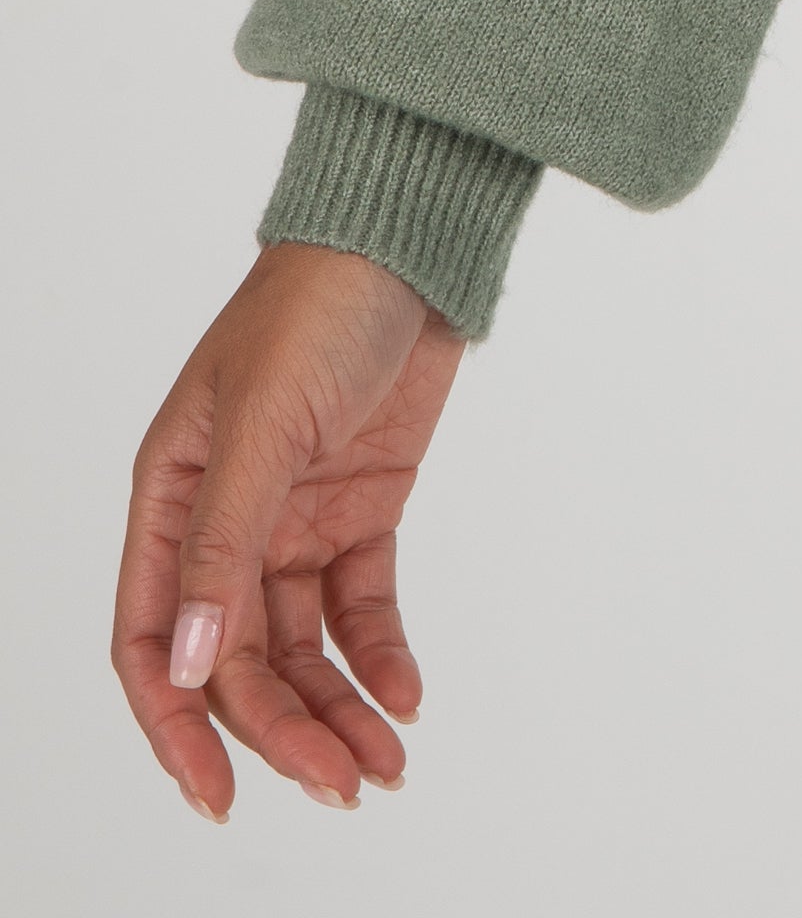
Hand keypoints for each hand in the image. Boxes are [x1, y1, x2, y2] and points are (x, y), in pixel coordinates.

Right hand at [114, 243, 463, 821]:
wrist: (410, 240)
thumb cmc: (315, 305)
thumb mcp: (260, 424)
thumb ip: (224, 544)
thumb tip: (191, 666)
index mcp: (171, 500)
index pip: (155, 644)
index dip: (179, 728)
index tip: (220, 797)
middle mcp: (225, 521)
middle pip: (240, 661)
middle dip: (284, 731)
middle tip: (344, 786)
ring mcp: (293, 518)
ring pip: (303, 647)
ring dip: (337, 710)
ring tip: (385, 765)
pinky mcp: (361, 508)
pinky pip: (361, 605)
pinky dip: (381, 655)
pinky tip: (406, 694)